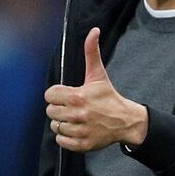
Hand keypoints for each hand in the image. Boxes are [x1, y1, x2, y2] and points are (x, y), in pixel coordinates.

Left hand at [45, 27, 147, 151]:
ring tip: (75, 118)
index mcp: (77, 96)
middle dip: (59, 108)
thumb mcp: (98, 74)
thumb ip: (91, 52)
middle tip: (71, 107)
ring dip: (63, 123)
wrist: (125, 120)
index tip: (66, 95)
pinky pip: (61, 141)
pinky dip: (66, 137)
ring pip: (55, 126)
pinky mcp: (82, 144)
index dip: (56, 94)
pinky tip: (77, 129)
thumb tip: (94, 30)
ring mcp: (79, 131)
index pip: (49, 95)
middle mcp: (77, 114)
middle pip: (50, 111)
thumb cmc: (108, 96)